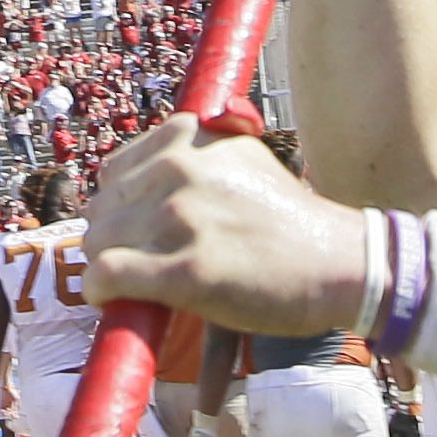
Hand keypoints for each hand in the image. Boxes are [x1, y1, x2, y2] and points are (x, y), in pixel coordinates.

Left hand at [84, 119, 369, 335]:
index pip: (114, 171)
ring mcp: (182, 216)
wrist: (338, 263)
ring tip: (133, 287)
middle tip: (137, 266)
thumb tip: (140, 169)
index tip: (137, 232)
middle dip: (111, 240)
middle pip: (101, 209)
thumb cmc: (287, 219)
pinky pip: (109, 276)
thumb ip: (193, 151)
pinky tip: (116, 302)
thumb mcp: (242, 157)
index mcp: (190, 134)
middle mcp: (181, 166)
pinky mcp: (186, 269)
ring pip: (98, 243)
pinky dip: (103, 292)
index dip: (121, 208)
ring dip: (107, 269)